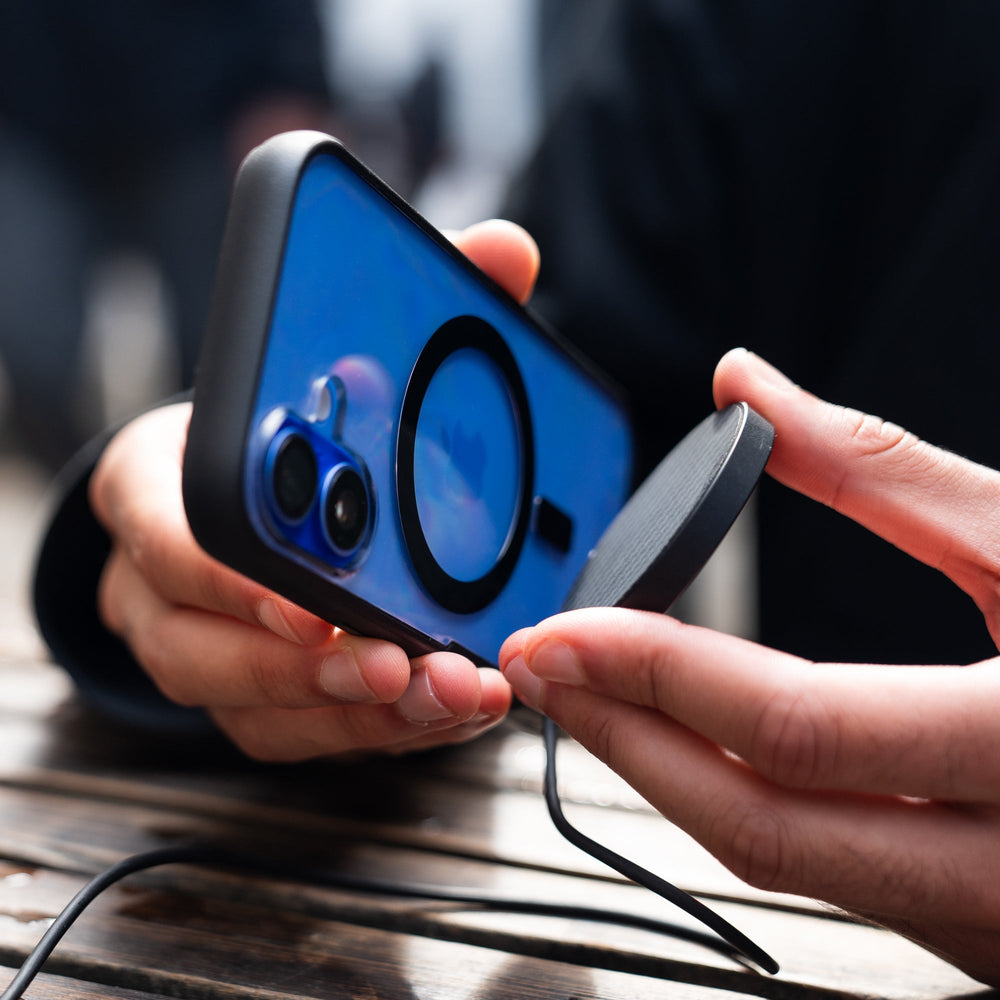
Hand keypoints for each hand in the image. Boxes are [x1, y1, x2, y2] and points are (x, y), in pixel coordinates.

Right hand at [90, 220, 538, 761]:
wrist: (242, 487)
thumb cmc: (281, 422)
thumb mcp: (328, 351)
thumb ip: (415, 302)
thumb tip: (507, 252)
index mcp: (160, 484)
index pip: (164, 530)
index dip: (228, 574)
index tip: (309, 599)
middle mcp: (163, 581)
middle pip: (200, 647)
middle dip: (306, 667)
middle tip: (399, 666)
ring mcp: (204, 650)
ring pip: (256, 710)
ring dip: (357, 714)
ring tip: (451, 693)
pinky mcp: (254, 699)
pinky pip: (303, 737)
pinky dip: (378, 733)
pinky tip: (451, 708)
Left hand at [500, 348, 999, 985]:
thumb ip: (879, 465)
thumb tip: (742, 387)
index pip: (794, 731)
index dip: (654, 674)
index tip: (560, 631)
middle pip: (763, 830)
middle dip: (628, 744)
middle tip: (545, 673)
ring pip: (788, 868)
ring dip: (670, 779)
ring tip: (596, 697)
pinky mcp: (985, 931)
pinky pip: (831, 877)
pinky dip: (744, 806)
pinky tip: (693, 743)